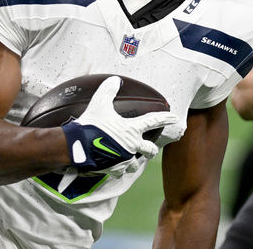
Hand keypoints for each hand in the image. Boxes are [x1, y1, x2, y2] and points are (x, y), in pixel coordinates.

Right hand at [62, 76, 177, 171]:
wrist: (77, 147)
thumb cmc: (91, 125)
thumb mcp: (99, 104)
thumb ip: (108, 90)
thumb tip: (115, 80)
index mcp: (132, 130)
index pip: (153, 121)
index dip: (165, 118)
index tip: (175, 118)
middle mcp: (132, 146)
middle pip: (150, 151)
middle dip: (151, 150)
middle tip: (151, 149)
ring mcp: (123, 160)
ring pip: (135, 165)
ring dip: (133, 162)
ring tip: (129, 159)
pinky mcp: (113, 170)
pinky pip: (120, 172)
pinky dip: (118, 169)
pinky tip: (114, 166)